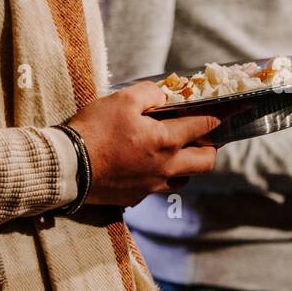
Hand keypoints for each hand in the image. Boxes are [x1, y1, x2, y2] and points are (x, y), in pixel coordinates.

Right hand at [64, 82, 219, 206]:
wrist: (67, 166)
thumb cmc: (95, 130)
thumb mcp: (122, 99)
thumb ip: (150, 93)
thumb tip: (165, 94)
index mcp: (166, 141)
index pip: (203, 127)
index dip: (216, 118)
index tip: (224, 114)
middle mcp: (166, 167)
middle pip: (205, 162)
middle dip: (209, 147)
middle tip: (202, 136)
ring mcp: (152, 185)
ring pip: (184, 178)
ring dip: (186, 165)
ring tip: (174, 151)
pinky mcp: (136, 197)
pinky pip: (159, 188)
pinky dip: (161, 176)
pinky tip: (147, 166)